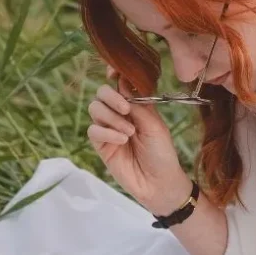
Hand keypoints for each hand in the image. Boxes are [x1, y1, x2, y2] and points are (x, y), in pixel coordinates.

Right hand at [87, 66, 191, 213]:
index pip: (119, 83)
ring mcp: (108, 128)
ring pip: (94, 109)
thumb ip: (137, 103)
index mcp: (136, 104)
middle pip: (101, 92)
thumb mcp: (154, 125)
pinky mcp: (100, 145)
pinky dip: (106, 132)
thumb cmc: (162, 152)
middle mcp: (119, 113)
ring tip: (129, 133)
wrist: (159, 183)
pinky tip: (122, 141)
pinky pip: (93, 130)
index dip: (114, 73)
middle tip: (126, 109)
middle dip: (111, 97)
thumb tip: (122, 81)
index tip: (113, 71)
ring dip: (111, 117)